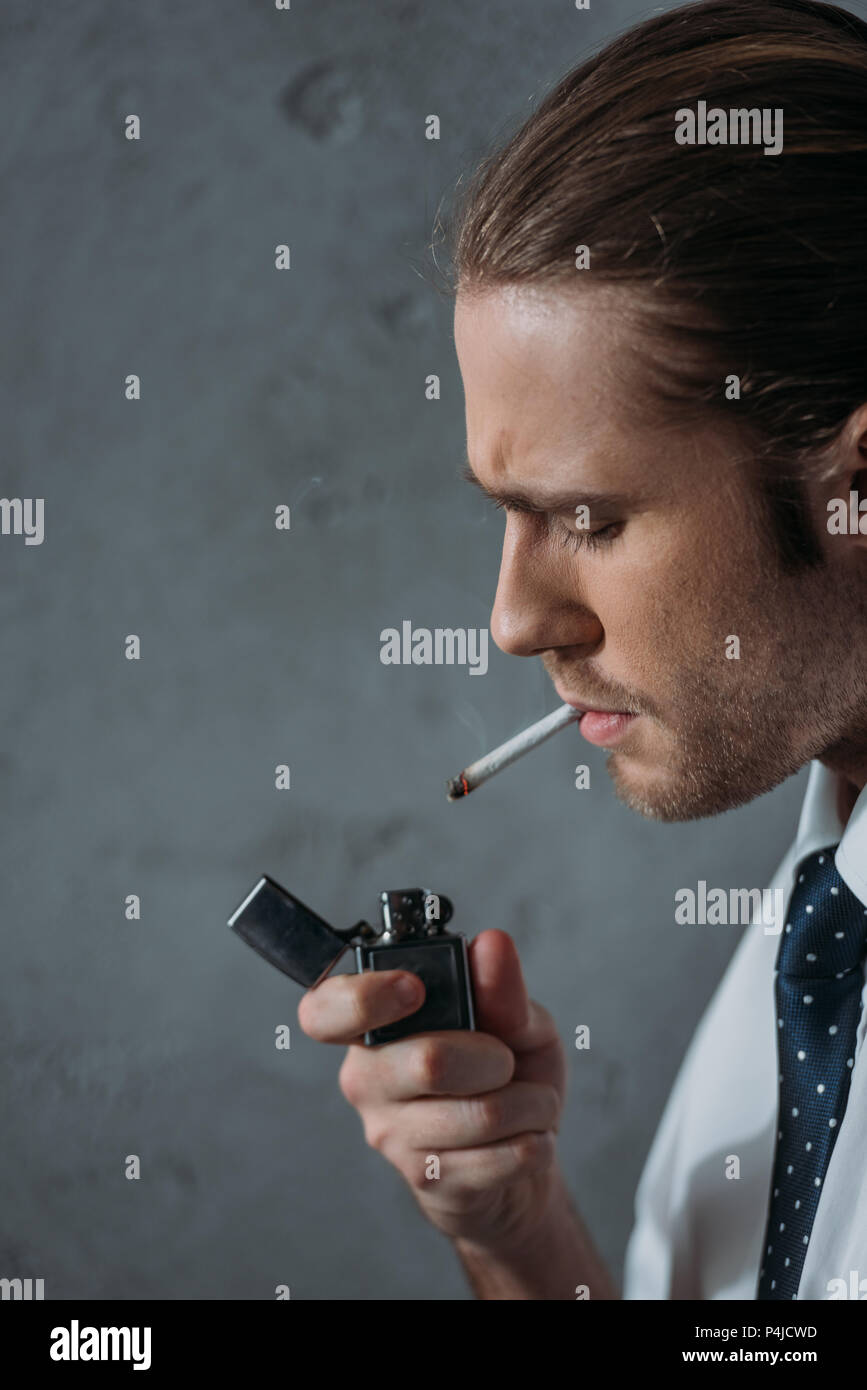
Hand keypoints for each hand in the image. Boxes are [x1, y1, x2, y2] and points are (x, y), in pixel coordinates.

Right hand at [297, 929, 566, 1247]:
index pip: (325, 1010)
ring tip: (533, 1102)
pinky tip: (527, 1137)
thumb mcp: (517, 1018)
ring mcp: (391, 1133)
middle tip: (507, 1060)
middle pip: (429, 1061)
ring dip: (531, 1104)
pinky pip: (497, 1158)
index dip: (363, 997)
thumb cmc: (508, 1070)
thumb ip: (501, 987)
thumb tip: (492, 945)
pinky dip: (534, 1142)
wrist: (524, 1149)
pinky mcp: (424, 1178)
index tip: (412, 989)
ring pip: (479, 1114)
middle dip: (496, 1058)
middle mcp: (368, 1077)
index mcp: (375, 1024)